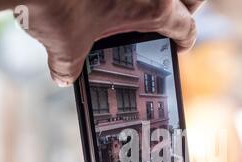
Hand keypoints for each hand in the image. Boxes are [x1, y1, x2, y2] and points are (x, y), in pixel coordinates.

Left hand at [0, 0, 203, 85]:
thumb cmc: (55, 3)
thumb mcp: (66, 43)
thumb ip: (69, 64)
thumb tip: (64, 75)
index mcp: (154, 8)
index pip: (186, 26)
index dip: (185, 40)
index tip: (178, 46)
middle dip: (187, 7)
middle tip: (173, 15)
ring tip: (145, 5)